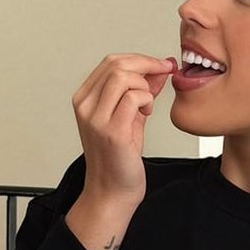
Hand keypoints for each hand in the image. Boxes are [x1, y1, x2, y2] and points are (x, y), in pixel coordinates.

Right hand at [65, 52, 175, 249]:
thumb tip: (159, 68)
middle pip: (116, 64)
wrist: (113, 191)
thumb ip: (142, 91)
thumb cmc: (120, 157)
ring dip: (145, 85)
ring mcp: (96, 118)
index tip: (160, 64)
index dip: (140, 58)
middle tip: (164, 72)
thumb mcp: (131, 116)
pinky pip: (134, 97)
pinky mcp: (112, 131)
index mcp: (85, 99)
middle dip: (147, 64)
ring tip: (148, 103)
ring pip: (124, 77)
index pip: (110, 62)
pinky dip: (147, 100)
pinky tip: (146, 113)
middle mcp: (85, 106)